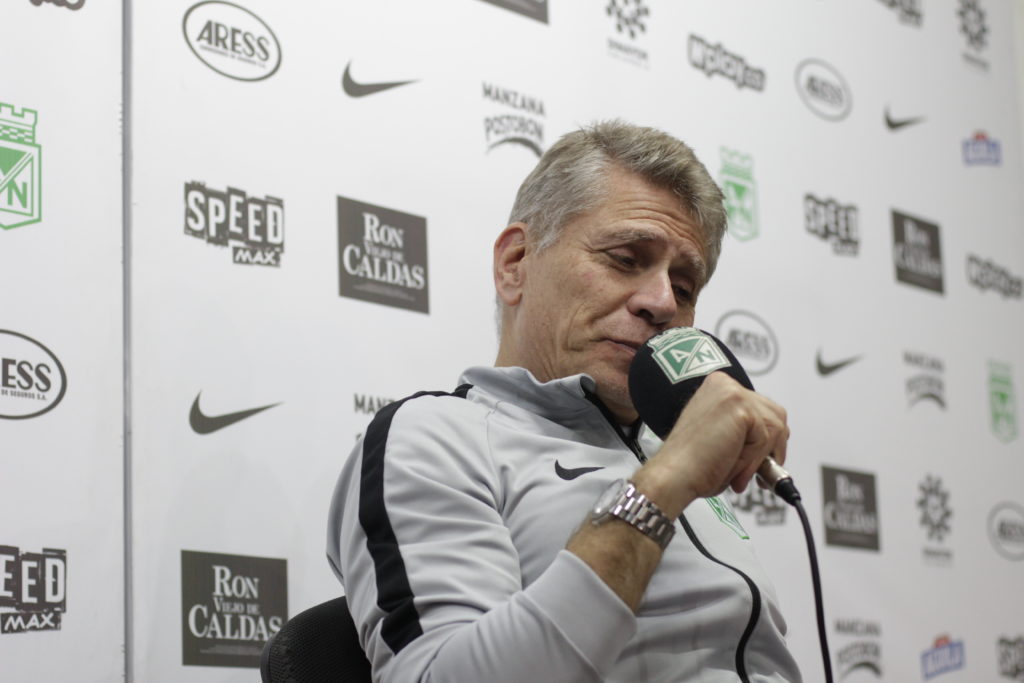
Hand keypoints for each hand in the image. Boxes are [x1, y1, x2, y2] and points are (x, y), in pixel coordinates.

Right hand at [633, 372, 789, 516]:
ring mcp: (732, 393)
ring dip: (760, 456)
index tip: (758, 459)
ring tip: (737, 471)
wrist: (674, 476)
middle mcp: (725, 384)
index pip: (762, 408)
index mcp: (718, 387)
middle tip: (755, 471)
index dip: (764, 439)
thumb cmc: (691, 464)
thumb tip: (774, 440)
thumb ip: (745, 429)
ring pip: (775, 427)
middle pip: (776, 414)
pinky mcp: (740, 408)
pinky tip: (732, 466)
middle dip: (770, 447)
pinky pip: (766, 439)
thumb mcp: (723, 436)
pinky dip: (753, 460)